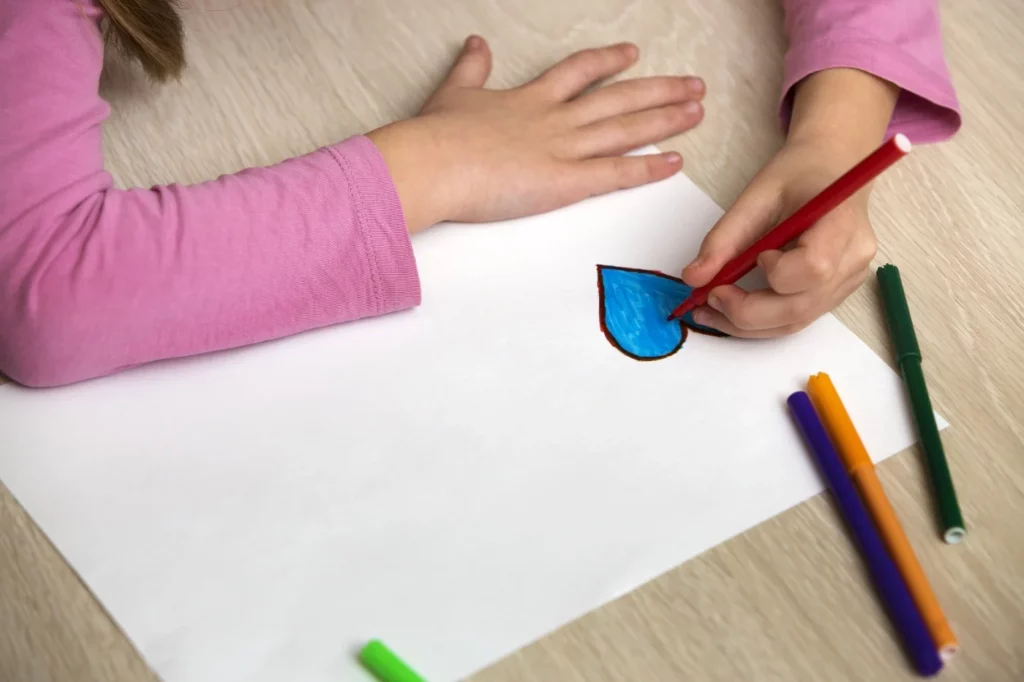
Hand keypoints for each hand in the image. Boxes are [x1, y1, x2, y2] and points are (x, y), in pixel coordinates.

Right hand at [367, 37, 705, 231]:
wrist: (431, 163)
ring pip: (625, 129)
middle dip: (658, 90)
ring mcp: (562, 149)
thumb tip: (476, 44)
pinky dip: (648, 168)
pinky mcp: (563, 183)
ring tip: (697, 111)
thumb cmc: (436, 137)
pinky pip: (615, 174)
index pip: (579, 72)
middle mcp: (554, 119)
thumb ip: (471, 69)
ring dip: (665, 119)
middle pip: (618, 97)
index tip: (632, 54)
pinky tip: (675, 162)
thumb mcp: (453, 92)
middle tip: (691, 85)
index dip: (608, 61)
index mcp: (529, 98)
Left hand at [680, 137, 877, 336]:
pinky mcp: (836, 293)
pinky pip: (796, 318)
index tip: (755, 257)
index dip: (777, 273)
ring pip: (794, 322)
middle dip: (745, 313)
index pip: (814, 268)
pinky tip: (733, 309)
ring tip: (710, 310)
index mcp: (842, 224)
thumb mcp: (756, 195)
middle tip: (707, 299)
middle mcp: (853, 259)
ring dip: (746, 325)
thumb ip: (724, 237)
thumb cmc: (798, 175)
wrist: (832, 168)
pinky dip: (760, 321)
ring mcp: (849, 280)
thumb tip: (692, 279)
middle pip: (799, 308)